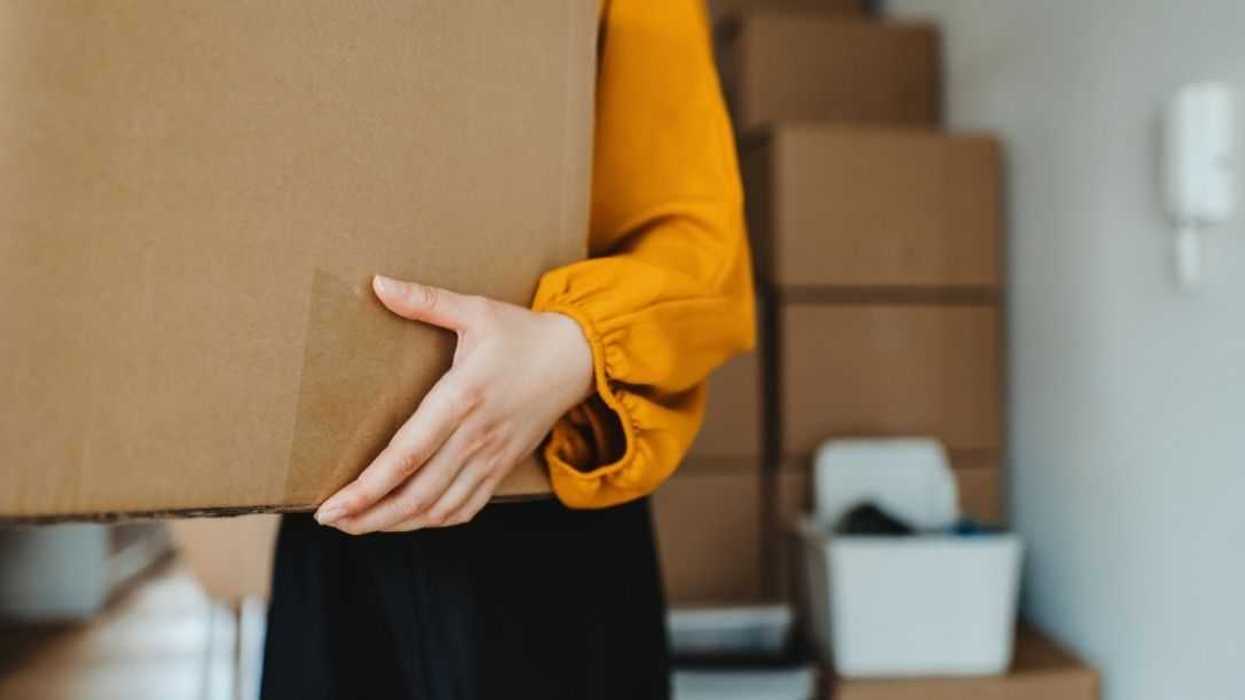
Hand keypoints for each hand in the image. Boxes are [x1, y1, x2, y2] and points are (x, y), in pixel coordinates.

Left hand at [314, 275, 593, 533]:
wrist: (578, 359)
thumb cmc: (522, 334)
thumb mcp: (475, 310)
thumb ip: (424, 301)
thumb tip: (377, 283)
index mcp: (462, 397)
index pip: (408, 454)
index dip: (368, 486)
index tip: (332, 504)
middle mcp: (476, 435)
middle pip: (416, 493)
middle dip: (368, 515)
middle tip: (330, 520)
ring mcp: (491, 457)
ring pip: (438, 508)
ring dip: (395, 523)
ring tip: (358, 525)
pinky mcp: (502, 467)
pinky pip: (465, 508)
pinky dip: (432, 521)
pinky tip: (407, 520)